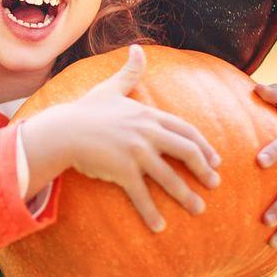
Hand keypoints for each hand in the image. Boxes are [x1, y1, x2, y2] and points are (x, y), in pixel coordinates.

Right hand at [64, 44, 222, 232]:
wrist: (62, 130)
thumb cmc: (84, 111)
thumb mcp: (110, 89)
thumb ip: (129, 72)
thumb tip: (137, 49)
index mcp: (148, 115)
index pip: (185, 130)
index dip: (203, 146)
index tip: (215, 160)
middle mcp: (147, 133)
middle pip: (186, 152)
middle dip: (204, 170)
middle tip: (215, 185)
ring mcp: (136, 152)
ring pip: (170, 177)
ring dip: (186, 196)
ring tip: (198, 209)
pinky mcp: (122, 170)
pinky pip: (142, 195)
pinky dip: (152, 212)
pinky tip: (160, 227)